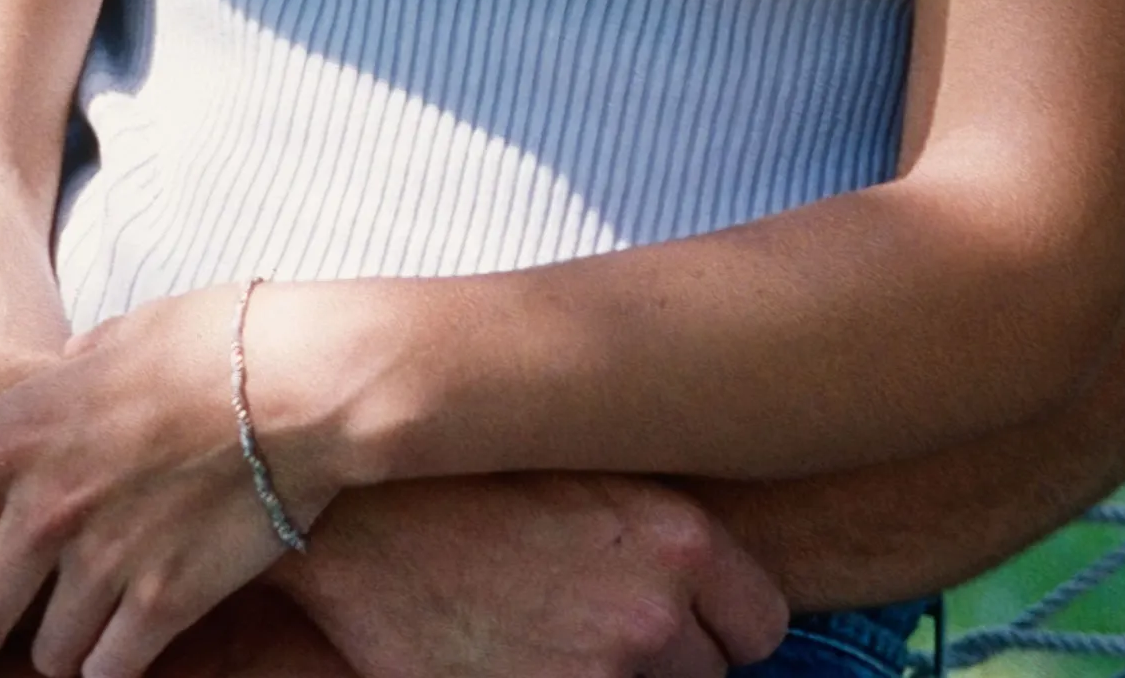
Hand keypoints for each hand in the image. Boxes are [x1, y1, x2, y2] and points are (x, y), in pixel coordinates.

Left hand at [0, 285, 334, 677]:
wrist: (296, 382)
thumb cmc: (212, 338)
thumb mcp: (116, 337)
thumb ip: (71, 372)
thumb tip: (64, 373)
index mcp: (22, 427)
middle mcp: (47, 504)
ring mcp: (102, 561)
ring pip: (45, 653)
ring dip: (50, 652)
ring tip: (59, 643)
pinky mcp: (163, 603)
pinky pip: (108, 671)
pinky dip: (107, 671)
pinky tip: (113, 661)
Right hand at [293, 473, 790, 677]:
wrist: (362, 519)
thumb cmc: (470, 475)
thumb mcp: (585, 467)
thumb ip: (656, 519)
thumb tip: (704, 573)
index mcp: (678, 537)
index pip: (762, 621)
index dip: (721, 620)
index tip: (683, 606)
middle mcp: (652, 614)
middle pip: (709, 673)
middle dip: (666, 652)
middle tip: (597, 609)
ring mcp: (599, 675)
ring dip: (620, 675)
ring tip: (555, 626)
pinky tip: (523, 649)